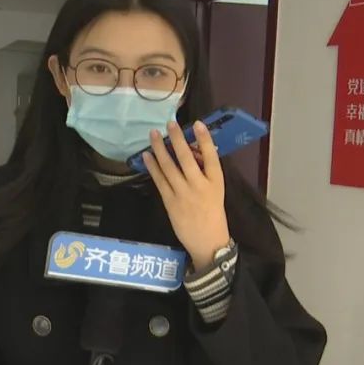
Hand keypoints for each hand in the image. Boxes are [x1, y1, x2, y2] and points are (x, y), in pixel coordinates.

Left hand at [144, 121, 230, 267]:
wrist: (207, 241)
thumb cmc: (213, 213)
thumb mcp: (216, 191)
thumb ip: (204, 173)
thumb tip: (190, 152)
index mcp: (215, 181)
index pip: (211, 156)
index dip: (204, 139)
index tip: (197, 123)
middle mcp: (199, 185)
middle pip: (187, 158)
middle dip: (177, 139)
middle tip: (170, 124)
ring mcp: (183, 194)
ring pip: (169, 167)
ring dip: (159, 148)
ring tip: (153, 134)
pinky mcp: (170, 202)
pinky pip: (159, 180)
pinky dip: (152, 166)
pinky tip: (147, 155)